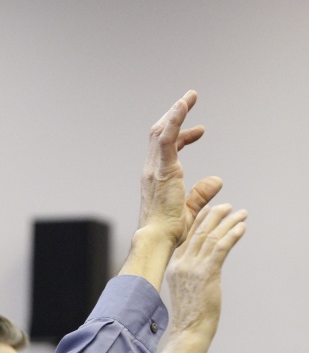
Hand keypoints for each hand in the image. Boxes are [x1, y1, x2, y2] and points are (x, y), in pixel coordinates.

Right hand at [138, 90, 221, 248]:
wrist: (158, 239)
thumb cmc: (169, 231)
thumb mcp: (190, 209)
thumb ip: (202, 194)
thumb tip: (217, 180)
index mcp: (157, 178)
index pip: (167, 149)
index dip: (182, 136)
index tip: (200, 132)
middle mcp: (152, 170)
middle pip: (159, 134)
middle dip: (174, 116)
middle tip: (190, 100)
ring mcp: (155, 168)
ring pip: (161, 131)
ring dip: (176, 111)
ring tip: (190, 96)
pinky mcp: (162, 168)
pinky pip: (167, 137)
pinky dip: (175, 119)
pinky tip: (184, 104)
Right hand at [163, 203, 247, 352]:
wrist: (188, 330)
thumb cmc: (190, 315)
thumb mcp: (185, 289)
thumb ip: (190, 273)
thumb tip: (203, 266)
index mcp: (174, 266)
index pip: (187, 236)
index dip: (199, 220)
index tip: (209, 209)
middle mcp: (181, 263)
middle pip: (199, 231)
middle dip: (215, 216)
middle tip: (227, 206)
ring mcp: (192, 267)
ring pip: (211, 236)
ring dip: (228, 222)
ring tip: (240, 214)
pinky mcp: (206, 273)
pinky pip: (220, 247)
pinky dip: (232, 235)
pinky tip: (241, 228)